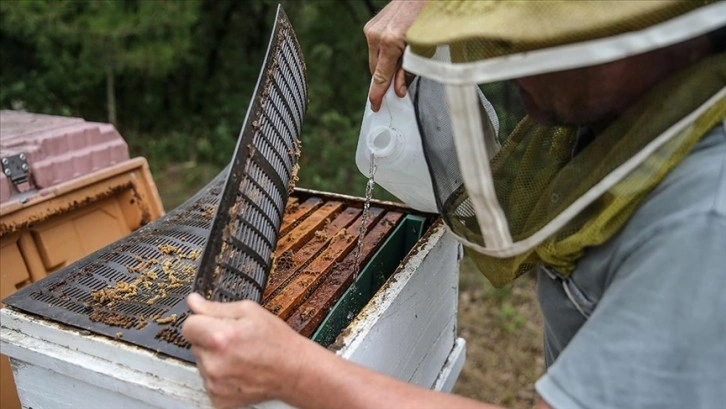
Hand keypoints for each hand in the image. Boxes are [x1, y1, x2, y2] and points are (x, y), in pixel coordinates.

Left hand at [182, 293, 310, 408]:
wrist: (293, 371)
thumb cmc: (276, 341)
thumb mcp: (250, 312)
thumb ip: (216, 307)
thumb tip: (193, 302)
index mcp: (219, 337)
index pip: (188, 326)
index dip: (200, 321)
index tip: (213, 324)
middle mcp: (214, 363)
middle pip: (195, 345)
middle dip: (210, 340)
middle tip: (235, 340)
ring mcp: (215, 384)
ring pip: (202, 363)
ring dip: (215, 359)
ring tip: (240, 356)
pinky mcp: (218, 399)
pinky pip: (209, 382)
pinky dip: (220, 377)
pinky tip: (238, 371)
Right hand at [364, 0, 426, 111]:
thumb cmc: (430, 17)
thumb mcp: (424, 50)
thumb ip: (408, 72)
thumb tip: (398, 91)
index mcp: (389, 42)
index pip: (379, 76)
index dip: (377, 94)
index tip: (376, 106)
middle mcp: (376, 35)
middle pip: (375, 70)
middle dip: (386, 78)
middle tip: (401, 81)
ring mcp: (372, 28)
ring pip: (375, 59)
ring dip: (387, 64)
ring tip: (405, 55)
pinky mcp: (372, 24)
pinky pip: (375, 47)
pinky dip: (386, 53)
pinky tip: (400, 46)